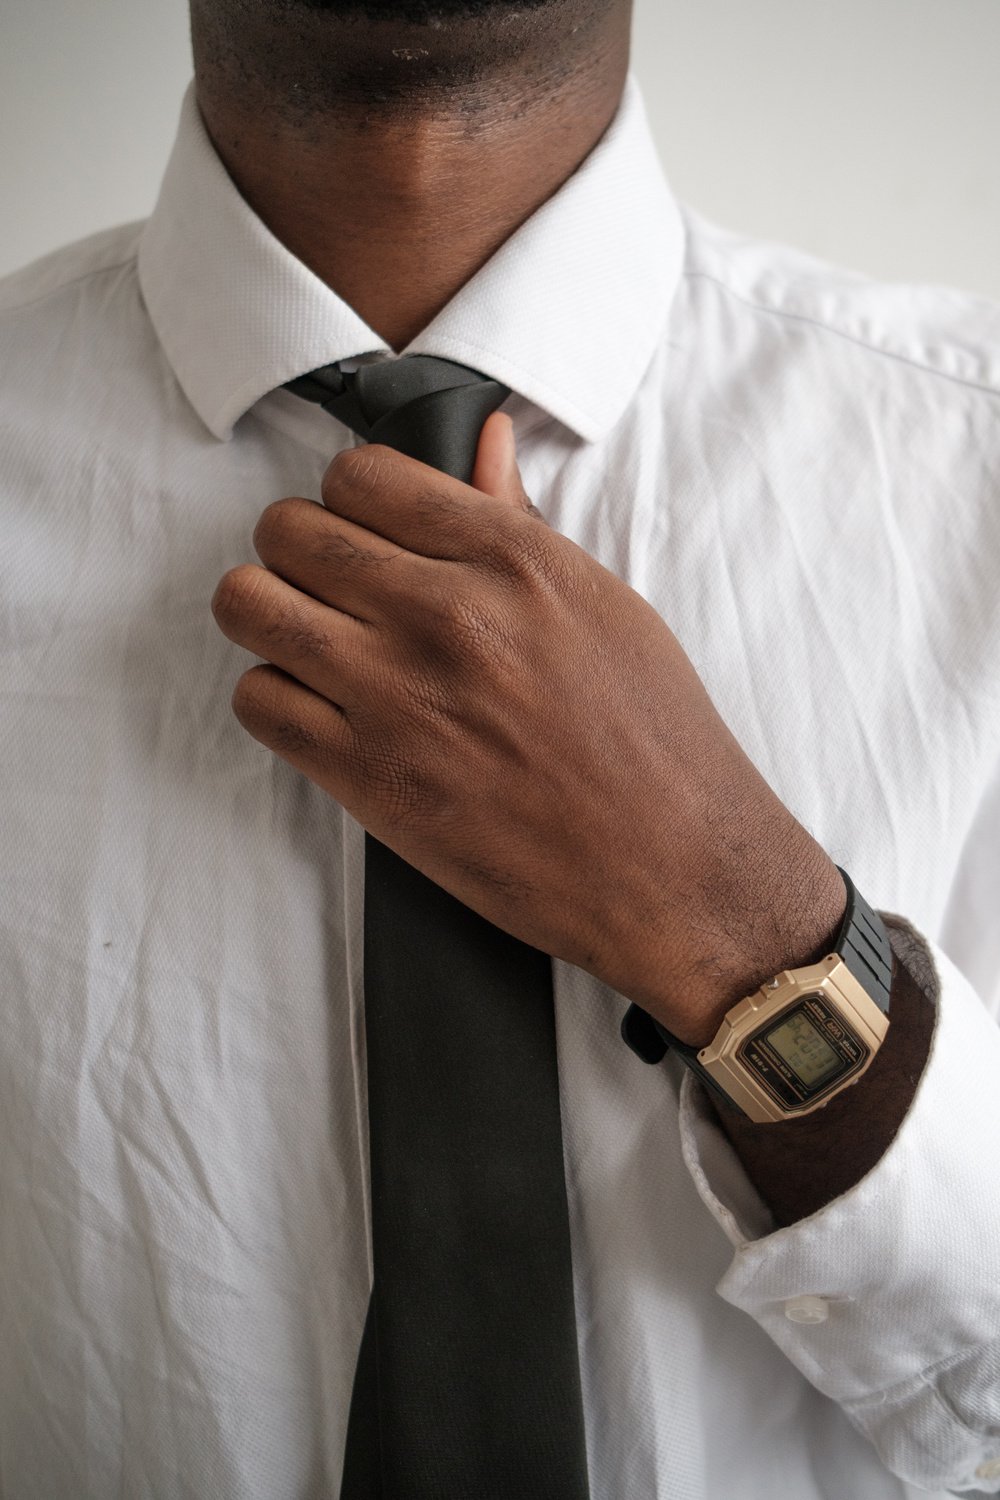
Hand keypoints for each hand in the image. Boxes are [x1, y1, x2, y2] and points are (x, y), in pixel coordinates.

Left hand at [211, 414, 844, 1043]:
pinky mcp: (366, 777)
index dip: (351, 497)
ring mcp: (396, 695)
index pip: (362, 474)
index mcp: (511, 559)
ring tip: (307, 638)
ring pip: (249, 604)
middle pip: (290, 529)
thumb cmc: (653, 739)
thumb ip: (517, 522)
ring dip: (267, 612)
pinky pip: (256, 700)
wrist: (671, 867)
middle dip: (298, 548)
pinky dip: (273, 697)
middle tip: (328, 584)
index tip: (364, 529)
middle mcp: (445, 615)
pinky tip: (316, 706)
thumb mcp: (603, 605)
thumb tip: (479, 438)